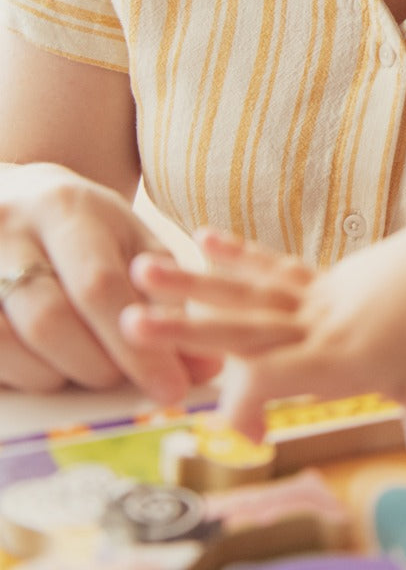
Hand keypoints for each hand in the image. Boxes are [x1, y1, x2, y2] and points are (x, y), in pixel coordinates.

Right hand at [0, 162, 217, 398]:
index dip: (138, 346)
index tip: (172, 388)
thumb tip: (207, 367)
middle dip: (99, 365)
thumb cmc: (84, 228)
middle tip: (125, 381)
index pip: (101, 285)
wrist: (10, 197)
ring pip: (9, 346)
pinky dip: (21, 375)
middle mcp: (9, 229)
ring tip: (85, 370)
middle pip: (51, 320)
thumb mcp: (130, 240)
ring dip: (57, 374)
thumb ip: (169, 297)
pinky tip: (46, 367)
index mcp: (66, 208)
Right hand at [121, 227, 405, 481]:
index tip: (246, 441)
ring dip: (193, 281)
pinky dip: (238, 256)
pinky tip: (204, 237)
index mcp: (339, 357)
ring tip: (143, 268)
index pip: (273, 378)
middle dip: (183, 329)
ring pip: (245, 290)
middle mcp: (315, 323)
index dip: (245, 408)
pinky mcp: (320, 278)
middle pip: (242, 327)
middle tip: (127, 322)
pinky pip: (271, 268)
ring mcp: (315, 296)